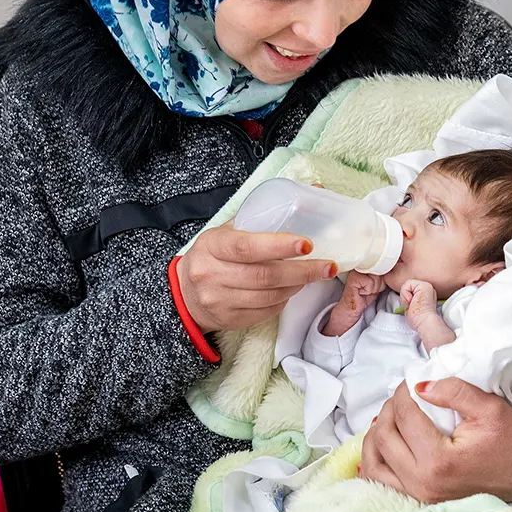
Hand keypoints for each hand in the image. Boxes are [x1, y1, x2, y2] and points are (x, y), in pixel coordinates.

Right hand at [177, 223, 337, 332]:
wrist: (184, 294)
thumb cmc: (214, 255)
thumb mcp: (227, 231)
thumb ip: (262, 216)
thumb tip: (312, 191)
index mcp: (212, 245)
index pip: (247, 246)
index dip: (279, 246)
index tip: (307, 244)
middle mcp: (212, 274)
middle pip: (265, 275)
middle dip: (302, 271)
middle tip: (327, 266)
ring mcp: (219, 300)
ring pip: (269, 296)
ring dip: (297, 285)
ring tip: (314, 274)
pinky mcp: (229, 320)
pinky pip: (266, 312)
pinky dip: (284, 299)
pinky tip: (292, 288)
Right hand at [324, 271, 383, 335]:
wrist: (351, 308)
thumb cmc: (363, 297)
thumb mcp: (377, 285)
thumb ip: (382, 277)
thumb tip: (391, 272)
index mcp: (367, 265)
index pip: (383, 268)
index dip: (382, 280)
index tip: (373, 286)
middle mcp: (361, 266)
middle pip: (380, 273)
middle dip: (378, 285)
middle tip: (369, 290)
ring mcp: (356, 271)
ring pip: (376, 278)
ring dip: (373, 288)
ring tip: (365, 291)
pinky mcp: (353, 278)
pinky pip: (370, 282)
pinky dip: (368, 291)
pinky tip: (361, 292)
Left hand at [361, 380, 511, 503]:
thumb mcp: (489, 406)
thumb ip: (453, 391)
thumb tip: (419, 386)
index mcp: (439, 461)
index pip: (404, 416)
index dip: (403, 391)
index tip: (411, 380)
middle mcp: (423, 483)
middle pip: (383, 437)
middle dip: (389, 409)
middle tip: (403, 395)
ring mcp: (419, 497)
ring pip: (374, 462)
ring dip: (377, 433)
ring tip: (393, 415)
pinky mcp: (419, 501)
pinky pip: (381, 480)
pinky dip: (377, 457)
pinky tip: (387, 440)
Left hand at [399, 280, 437, 330]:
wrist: (424, 322)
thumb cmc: (418, 320)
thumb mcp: (410, 307)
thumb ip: (408, 301)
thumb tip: (404, 300)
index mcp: (425, 294)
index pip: (409, 290)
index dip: (406, 299)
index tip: (411, 307)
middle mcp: (427, 289)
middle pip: (407, 287)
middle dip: (405, 297)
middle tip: (411, 306)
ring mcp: (427, 286)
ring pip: (407, 285)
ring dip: (405, 297)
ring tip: (411, 305)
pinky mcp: (425, 285)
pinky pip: (407, 284)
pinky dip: (405, 294)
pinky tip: (411, 302)